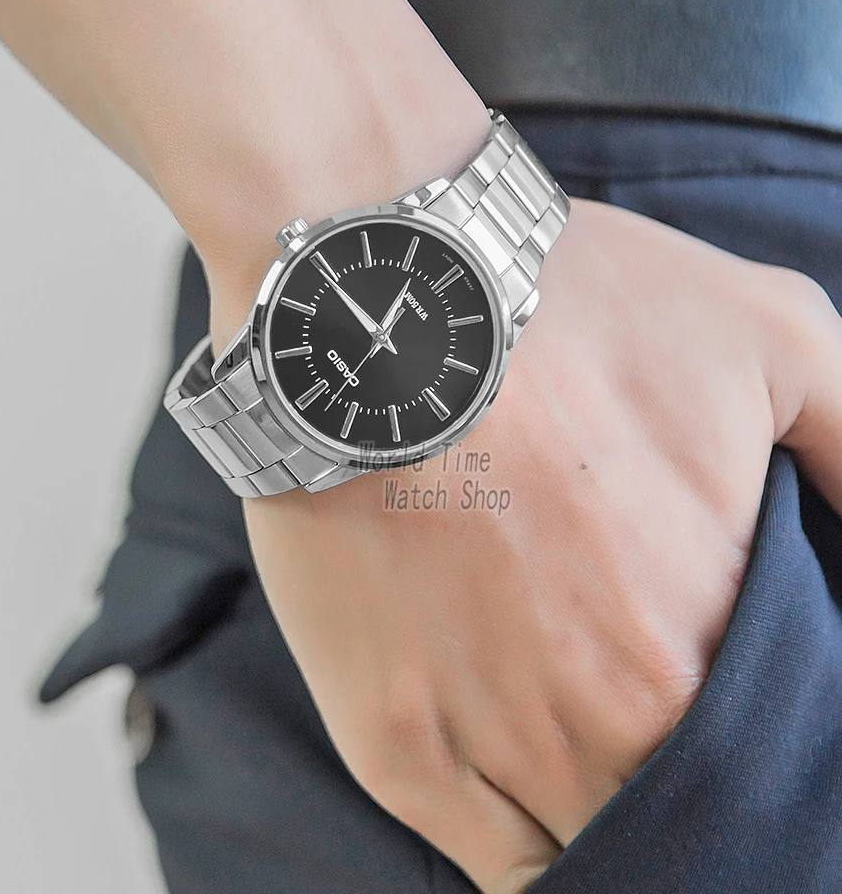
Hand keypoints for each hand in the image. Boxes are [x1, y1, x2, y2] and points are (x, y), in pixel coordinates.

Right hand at [243, 199, 841, 892]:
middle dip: (694, 789)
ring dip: (617, 830)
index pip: (776, 758)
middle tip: (663, 724)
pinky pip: (497, 868)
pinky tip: (545, 809)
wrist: (375, 315)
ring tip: (601, 760)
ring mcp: (495, 745)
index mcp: (713, 639)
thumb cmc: (565, 313)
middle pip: (685, 817)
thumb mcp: (772, 334)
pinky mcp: (398, 746)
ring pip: (595, 856)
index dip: (769, 750)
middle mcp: (611, 719)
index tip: (742, 716)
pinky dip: (538, 862)